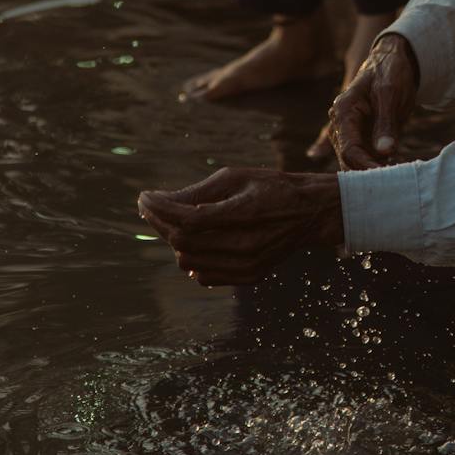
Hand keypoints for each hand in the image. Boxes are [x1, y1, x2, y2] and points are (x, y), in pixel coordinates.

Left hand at [137, 167, 343, 285]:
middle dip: (160, 223)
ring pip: (189, 261)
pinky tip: (195, 241)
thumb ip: (197, 192)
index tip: (144, 197)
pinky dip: (191, 259)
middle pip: (183, 242)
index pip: (187, 219)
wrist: (310, 213)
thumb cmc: (271, 187)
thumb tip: (158, 202)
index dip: (159, 209)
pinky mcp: (248, 277)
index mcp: (245, 213)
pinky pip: (204, 276)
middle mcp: (247, 244)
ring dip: (174, 241)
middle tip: (151, 207)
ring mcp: (248, 265)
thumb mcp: (236, 177)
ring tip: (173, 222)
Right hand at [329, 33, 419, 170]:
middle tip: (394, 182)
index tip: (385, 176)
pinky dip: (380, 165)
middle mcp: (341, 125)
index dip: (365, 166)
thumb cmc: (390, 72)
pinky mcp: (363, 137)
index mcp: (343, 112)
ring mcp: (351, 132)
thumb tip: (384, 152)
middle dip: (369, 172)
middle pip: (349, 160)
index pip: (348, 149)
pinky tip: (398, 170)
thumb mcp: (390, 93)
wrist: (394, 61)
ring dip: (375, 171)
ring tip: (398, 177)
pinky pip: (368, 158)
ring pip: (357, 162)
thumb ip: (386, 122)